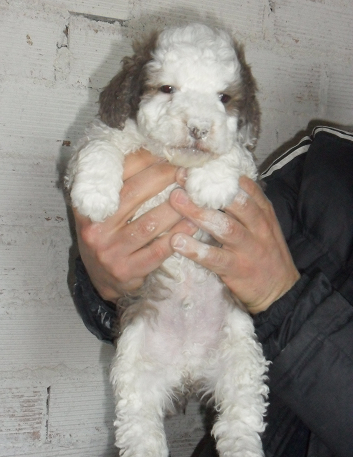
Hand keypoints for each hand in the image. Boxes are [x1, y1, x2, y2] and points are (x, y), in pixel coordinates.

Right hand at [73, 149, 197, 301]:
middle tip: (185, 169)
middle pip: (134, 195)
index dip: (142, 160)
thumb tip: (150, 150)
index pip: (115, 175)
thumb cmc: (107, 236)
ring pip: (150, 223)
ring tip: (194, 194)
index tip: (164, 152)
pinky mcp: (128, 271)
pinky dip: (178, 234)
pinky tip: (193, 224)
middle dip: (163, 177)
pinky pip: (158, 250)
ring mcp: (110, 252)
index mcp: (86, 207)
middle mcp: (94, 229)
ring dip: (176, 207)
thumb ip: (117, 184)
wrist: (102, 280)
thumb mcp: (102, 210)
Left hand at [169, 174, 299, 313]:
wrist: (281, 293)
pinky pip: (216, 258)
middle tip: (182, 178)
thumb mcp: (262, 226)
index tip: (197, 164)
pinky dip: (196, 250)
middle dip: (207, 189)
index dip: (220, 174)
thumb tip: (215, 183)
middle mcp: (258, 227)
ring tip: (176, 201)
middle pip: (235, 202)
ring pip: (225, 227)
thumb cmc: (265, 255)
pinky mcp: (239, 270)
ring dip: (199, 213)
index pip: (245, 186)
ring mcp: (249, 248)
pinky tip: (176, 242)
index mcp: (263, 212)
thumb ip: (245, 206)